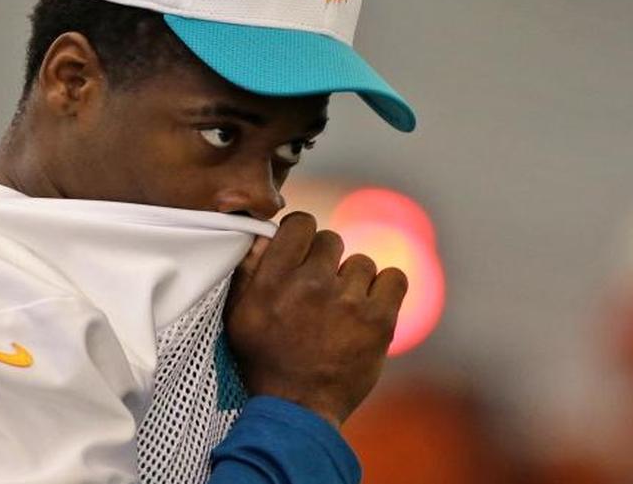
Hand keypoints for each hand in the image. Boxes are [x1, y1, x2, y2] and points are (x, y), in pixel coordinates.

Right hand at [224, 212, 407, 426]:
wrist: (297, 410)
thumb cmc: (264, 362)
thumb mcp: (238, 316)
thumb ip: (248, 271)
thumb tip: (263, 232)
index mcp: (273, 279)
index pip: (300, 223)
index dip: (303, 236)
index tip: (303, 255)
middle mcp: (309, 283)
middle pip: (331, 240)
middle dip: (326, 262)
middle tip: (319, 292)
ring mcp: (347, 300)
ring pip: (361, 263)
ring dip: (353, 282)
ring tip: (341, 310)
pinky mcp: (379, 319)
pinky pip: (394, 278)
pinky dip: (385, 290)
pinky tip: (370, 307)